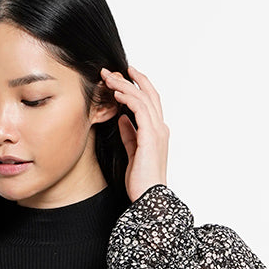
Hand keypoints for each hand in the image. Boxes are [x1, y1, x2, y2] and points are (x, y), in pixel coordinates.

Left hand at [100, 66, 168, 201]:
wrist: (149, 198)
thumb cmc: (141, 181)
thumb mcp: (133, 153)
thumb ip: (130, 134)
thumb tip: (123, 119)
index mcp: (157, 132)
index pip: (149, 102)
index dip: (137, 87)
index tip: (122, 76)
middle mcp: (160, 128)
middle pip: (148, 94)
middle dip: (130, 79)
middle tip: (111, 70)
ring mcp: (157, 131)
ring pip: (143, 98)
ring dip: (125, 85)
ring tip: (108, 78)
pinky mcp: (150, 136)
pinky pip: (140, 109)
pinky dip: (127, 98)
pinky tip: (115, 93)